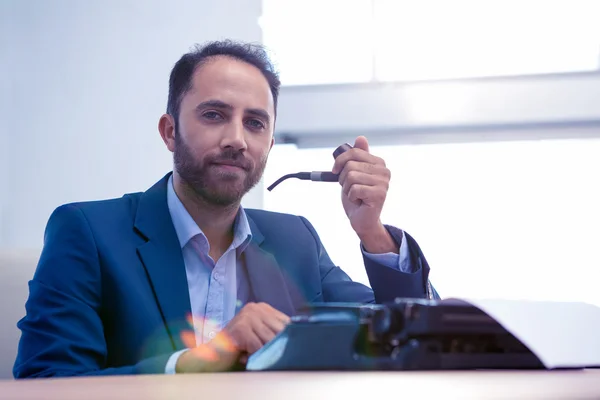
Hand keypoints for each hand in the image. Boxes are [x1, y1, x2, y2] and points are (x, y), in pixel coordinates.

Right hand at [176, 302, 289, 372]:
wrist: (212, 353)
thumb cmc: (237, 346)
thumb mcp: (258, 334)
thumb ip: (273, 331)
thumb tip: (297, 337)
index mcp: (262, 307)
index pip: (285, 321)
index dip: (288, 336)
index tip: (293, 346)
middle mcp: (255, 308)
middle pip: (279, 330)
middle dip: (279, 345)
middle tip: (279, 356)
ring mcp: (247, 317)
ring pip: (270, 340)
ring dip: (266, 352)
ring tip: (258, 357)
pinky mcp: (242, 329)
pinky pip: (259, 348)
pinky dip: (256, 356)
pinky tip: (247, 357)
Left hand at [332, 136, 397, 253]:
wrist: (362, 219)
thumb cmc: (357, 195)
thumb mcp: (353, 172)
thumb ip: (357, 156)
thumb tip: (361, 138)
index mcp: (378, 162)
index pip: (354, 152)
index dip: (340, 161)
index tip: (335, 170)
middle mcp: (384, 170)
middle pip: (350, 165)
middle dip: (343, 178)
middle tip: (350, 188)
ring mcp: (383, 182)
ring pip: (351, 177)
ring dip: (347, 189)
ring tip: (355, 195)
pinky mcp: (380, 194)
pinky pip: (354, 189)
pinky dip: (351, 197)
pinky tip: (359, 201)